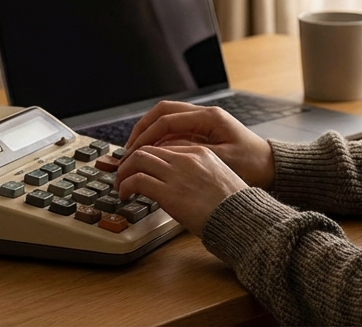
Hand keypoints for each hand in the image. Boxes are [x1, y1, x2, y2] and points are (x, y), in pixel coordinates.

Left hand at [115, 144, 246, 236]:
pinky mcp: (168, 191)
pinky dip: (126, 185)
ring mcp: (177, 173)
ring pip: (138, 159)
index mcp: (201, 152)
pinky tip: (125, 194)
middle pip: (149, 148)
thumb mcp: (219, 180)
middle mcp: (187, 158)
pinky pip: (137, 180)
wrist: (241, 218)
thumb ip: (199, 175)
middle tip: (124, 172)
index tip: (141, 165)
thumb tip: (181, 185)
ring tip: (121, 183)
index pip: (165, 144)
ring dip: (124, 171)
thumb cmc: (234, 206)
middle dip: (131, 159)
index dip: (148, 154)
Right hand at [123, 101, 274, 188]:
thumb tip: (161, 151)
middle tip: (128, 149)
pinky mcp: (204, 132)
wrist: (272, 167)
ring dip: (149, 133)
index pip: (167, 119)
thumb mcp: (221, 161)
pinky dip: (160, 140)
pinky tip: (152, 155)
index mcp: (209, 118)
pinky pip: (175, 130)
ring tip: (135, 152)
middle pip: (163, 112)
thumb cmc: (253, 165)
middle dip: (142, 129)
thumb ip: (190, 154)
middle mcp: (205, 115)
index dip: (146, 136)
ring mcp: (204, 122)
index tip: (133, 152)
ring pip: (167, 119)